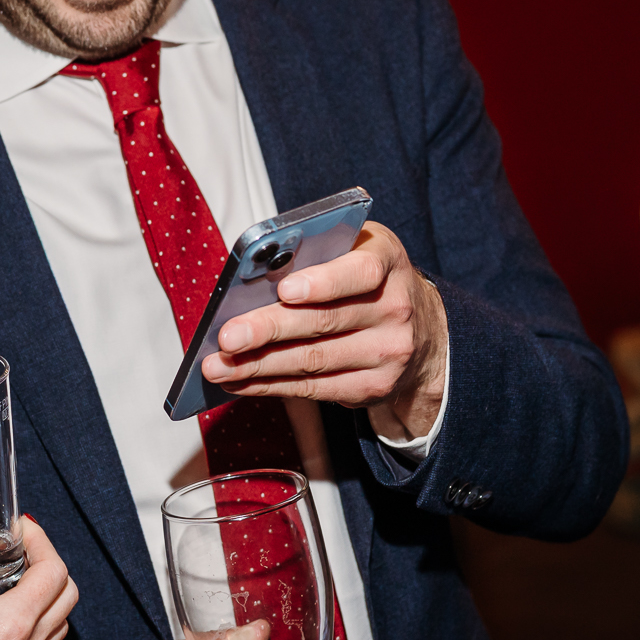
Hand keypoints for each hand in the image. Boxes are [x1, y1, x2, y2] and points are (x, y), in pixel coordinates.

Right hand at [0, 516, 78, 639]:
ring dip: (49, 602)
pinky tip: (2, 628)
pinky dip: (35, 633)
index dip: (44, 542)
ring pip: (60, 630)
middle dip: (52, 566)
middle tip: (24, 553)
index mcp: (13, 623)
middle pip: (68, 598)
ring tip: (19, 586)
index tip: (22, 530)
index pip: (54, 572)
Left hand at [208, 222, 448, 440]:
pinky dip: (270, 386)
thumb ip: (314, 253)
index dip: (322, 283)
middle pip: (324, 322)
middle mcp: (395, 308)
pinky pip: (314, 389)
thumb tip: (252, 276)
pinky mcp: (374, 387)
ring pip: (313, 361)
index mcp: (387, 261)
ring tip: (216, 366)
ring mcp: (387, 352)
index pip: (359, 272)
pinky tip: (239, 382)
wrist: (423, 332)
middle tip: (226, 338)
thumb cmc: (365, 280)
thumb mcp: (353, 250)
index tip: (285, 290)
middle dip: (268, 330)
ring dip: (258, 366)